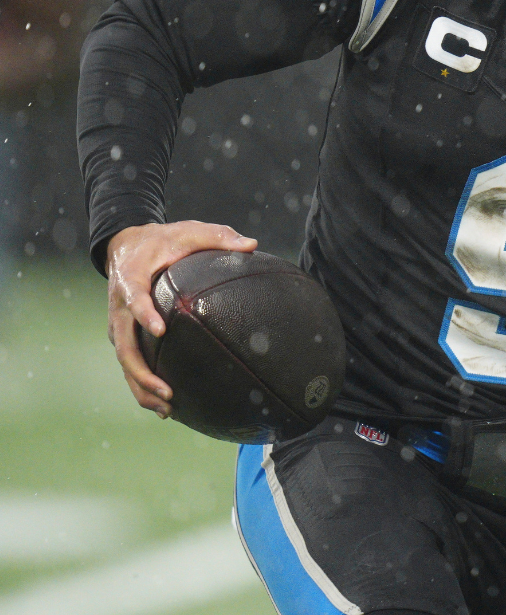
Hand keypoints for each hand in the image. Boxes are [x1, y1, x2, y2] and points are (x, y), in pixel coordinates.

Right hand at [105, 221, 256, 416]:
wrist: (126, 246)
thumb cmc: (164, 239)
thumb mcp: (190, 230)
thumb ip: (219, 237)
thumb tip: (253, 245)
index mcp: (132, 278)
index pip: (134, 298)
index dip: (144, 314)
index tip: (160, 331)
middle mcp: (119, 307)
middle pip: (124, 345)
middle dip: (142, 372)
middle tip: (167, 391)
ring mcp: (119, 324)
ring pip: (125, 362)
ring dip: (142, 387)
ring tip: (167, 409)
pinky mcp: (124, 335)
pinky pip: (130, 363)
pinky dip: (142, 385)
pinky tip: (165, 406)